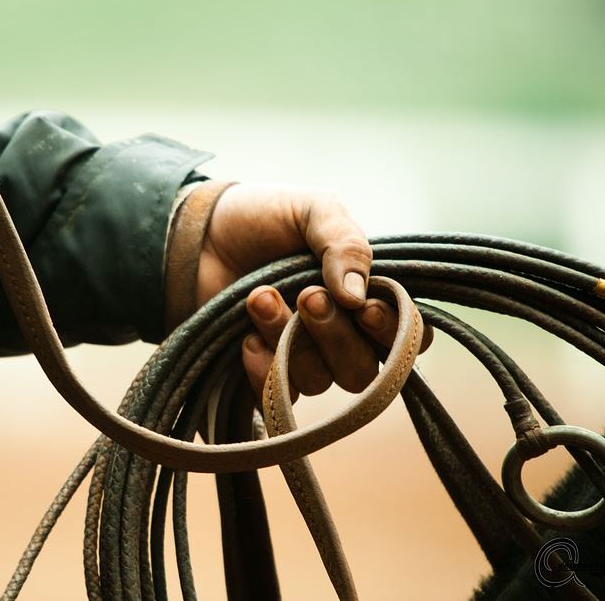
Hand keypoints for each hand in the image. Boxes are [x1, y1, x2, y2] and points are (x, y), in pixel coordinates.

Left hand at [197, 184, 430, 399]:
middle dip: (336, 335)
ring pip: (319, 380)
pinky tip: (246, 337)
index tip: (365, 309)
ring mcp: (301, 357)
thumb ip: (345, 243)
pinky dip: (263, 368)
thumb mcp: (311, 209)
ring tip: (260, 298)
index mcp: (365, 295)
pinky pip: (275, 394)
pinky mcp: (262, 373)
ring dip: (289, 341)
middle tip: (307, 295)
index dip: (393, 334)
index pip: (407, 337)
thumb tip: (358, 297)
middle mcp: (341, 335)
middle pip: (363, 370)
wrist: (197, 232)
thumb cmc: (263, 217)